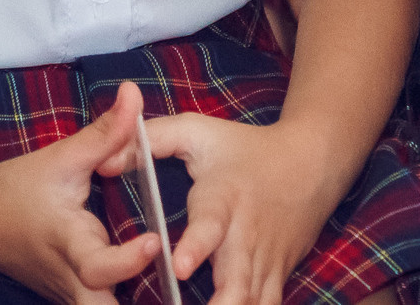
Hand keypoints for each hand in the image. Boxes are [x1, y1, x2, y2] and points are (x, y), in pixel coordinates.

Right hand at [0, 84, 159, 304]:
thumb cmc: (18, 186)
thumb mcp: (63, 157)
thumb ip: (105, 131)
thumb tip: (134, 93)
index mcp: (68, 244)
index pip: (98, 267)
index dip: (127, 261)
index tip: (155, 241)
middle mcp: (70, 278)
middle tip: (174, 293)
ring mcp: (68, 293)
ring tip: (172, 299)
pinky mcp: (71, 295)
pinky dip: (121, 302)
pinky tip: (153, 296)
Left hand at [142, 111, 351, 304]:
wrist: (313, 162)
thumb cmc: (246, 149)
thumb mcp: (198, 132)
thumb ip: (151, 142)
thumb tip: (106, 163)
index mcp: (224, 199)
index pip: (210, 225)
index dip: (195, 247)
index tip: (177, 267)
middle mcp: (246, 235)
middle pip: (238, 280)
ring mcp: (265, 260)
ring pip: (255, 302)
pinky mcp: (278, 275)